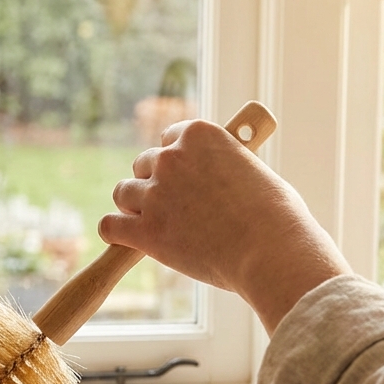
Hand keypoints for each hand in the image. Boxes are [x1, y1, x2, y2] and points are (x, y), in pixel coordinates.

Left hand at [99, 118, 351, 333]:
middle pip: (143, 165)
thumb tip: (214, 178)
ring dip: (133, 206)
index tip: (180, 178)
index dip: (174, 162)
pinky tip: (123, 238)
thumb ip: (222, 166)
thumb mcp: (250, 171)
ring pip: (123, 193)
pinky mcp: (144, 230)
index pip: (169, 139)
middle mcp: (171, 158)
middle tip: (169, 207)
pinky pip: (109, 225)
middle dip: (153, 184)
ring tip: (149, 223)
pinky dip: (114, 231)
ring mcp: (155, 194)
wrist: (269, 249)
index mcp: (199, 134)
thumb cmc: (273, 215)